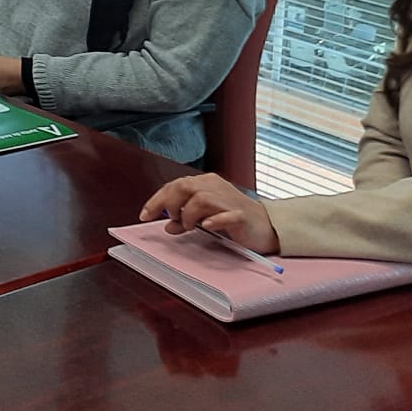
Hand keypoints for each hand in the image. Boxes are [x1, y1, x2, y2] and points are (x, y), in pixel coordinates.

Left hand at [140, 174, 279, 254]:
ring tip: (189, 226)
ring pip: (201, 199)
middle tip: (169, 220)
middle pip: (184, 187)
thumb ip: (185, 218)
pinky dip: (213, 220)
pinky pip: (225, 216)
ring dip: (188, 215)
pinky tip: (206, 226)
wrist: (266, 227)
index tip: (145, 214)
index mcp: (206, 183)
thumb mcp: (204, 218)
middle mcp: (216, 187)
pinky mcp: (241, 216)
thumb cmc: (234, 220)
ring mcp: (229, 201)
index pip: (175, 185)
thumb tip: (168, 225)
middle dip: (169, 204)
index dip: (157, 200)